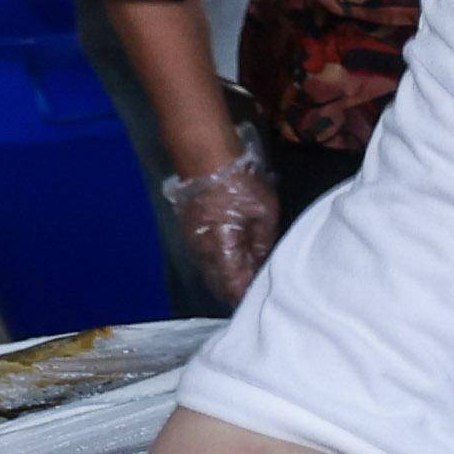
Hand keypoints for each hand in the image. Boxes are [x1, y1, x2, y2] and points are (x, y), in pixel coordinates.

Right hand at [164, 151, 282, 302]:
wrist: (204, 157)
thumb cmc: (239, 182)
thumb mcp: (265, 212)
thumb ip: (264, 242)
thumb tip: (263, 263)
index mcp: (221, 250)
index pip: (233, 288)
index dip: (248, 296)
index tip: (263, 297)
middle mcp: (202, 253)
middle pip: (219, 286)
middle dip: (237, 292)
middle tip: (258, 289)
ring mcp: (192, 243)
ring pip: (210, 273)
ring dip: (228, 279)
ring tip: (250, 275)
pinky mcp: (189, 233)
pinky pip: (205, 259)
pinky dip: (219, 265)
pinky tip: (235, 259)